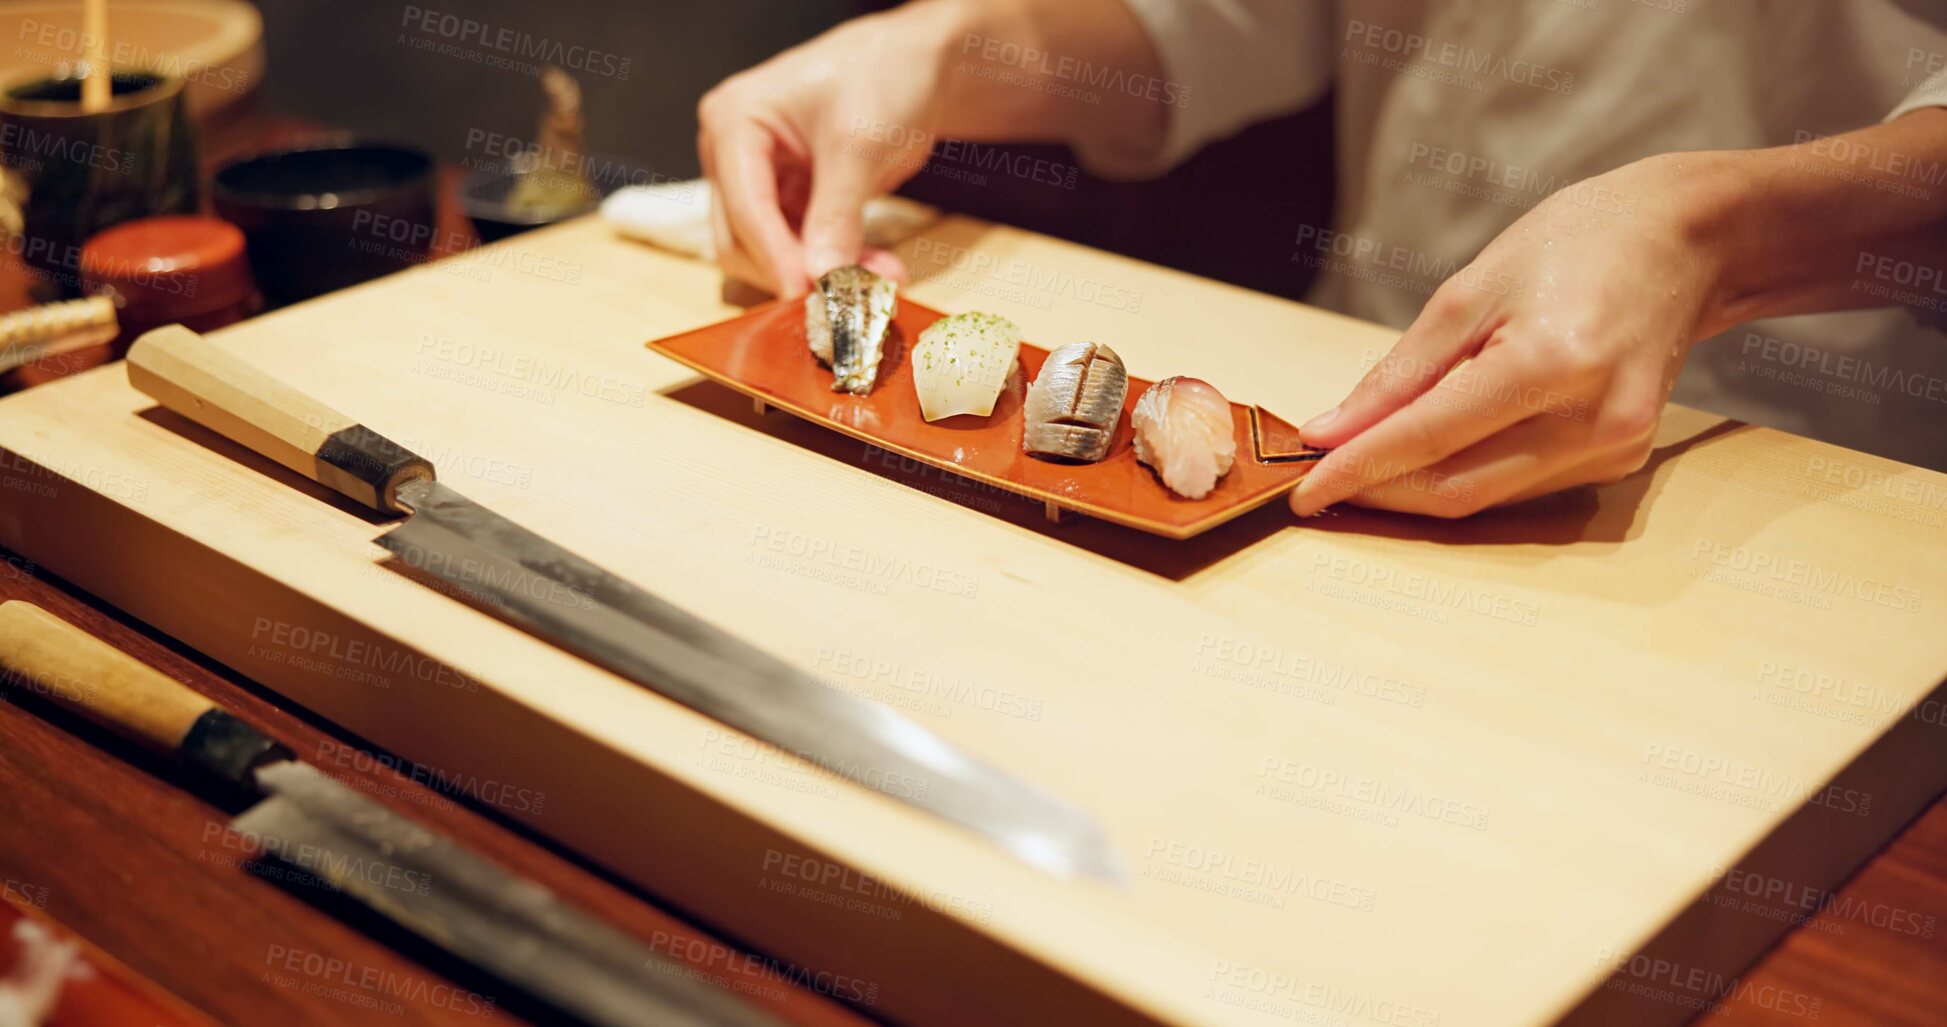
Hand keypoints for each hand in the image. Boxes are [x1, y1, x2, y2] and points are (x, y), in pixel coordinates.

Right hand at [697, 9, 950, 294]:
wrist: (918, 63)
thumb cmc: (882, 75)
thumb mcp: (858, 145)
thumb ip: (837, 216)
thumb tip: (822, 280)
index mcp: (733, 121)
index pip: (744, 206)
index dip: (775, 257)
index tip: (808, 295)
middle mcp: (732, 151)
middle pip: (742, 238)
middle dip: (795, 270)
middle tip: (850, 295)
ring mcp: (758, 176)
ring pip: (769, 251)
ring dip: (819, 272)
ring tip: (878, 279)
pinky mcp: (788, 197)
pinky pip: (799, 247)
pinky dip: (833, 262)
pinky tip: (874, 268)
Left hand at [1290, 153, 1730, 517]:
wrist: (1687, 239)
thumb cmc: (1575, 243)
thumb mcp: (1469, 291)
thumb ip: (1397, 375)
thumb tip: (1329, 433)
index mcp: (1550, 362)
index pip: (1428, 439)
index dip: (1357, 469)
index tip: (1301, 489)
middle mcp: (1592, 418)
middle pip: (1456, 487)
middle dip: (1378, 489)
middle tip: (1315, 479)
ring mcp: (1614, 447)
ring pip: (1486, 496)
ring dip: (1416, 487)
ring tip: (1364, 458)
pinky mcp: (1620, 459)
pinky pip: (1520, 485)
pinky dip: (1464, 472)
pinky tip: (1432, 448)